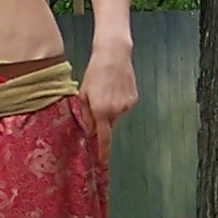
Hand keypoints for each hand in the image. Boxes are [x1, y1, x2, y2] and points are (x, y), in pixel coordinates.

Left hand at [77, 40, 136, 164]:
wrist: (114, 55)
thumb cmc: (94, 73)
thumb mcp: (83, 94)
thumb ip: (86, 115)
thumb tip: (90, 130)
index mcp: (101, 111)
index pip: (103, 137)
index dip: (103, 151)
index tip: (102, 161)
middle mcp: (116, 111)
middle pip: (109, 124)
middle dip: (103, 118)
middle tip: (98, 100)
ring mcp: (127, 105)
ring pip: (117, 114)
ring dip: (111, 107)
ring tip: (107, 88)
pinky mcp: (134, 99)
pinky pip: (124, 106)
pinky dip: (119, 101)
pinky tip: (116, 87)